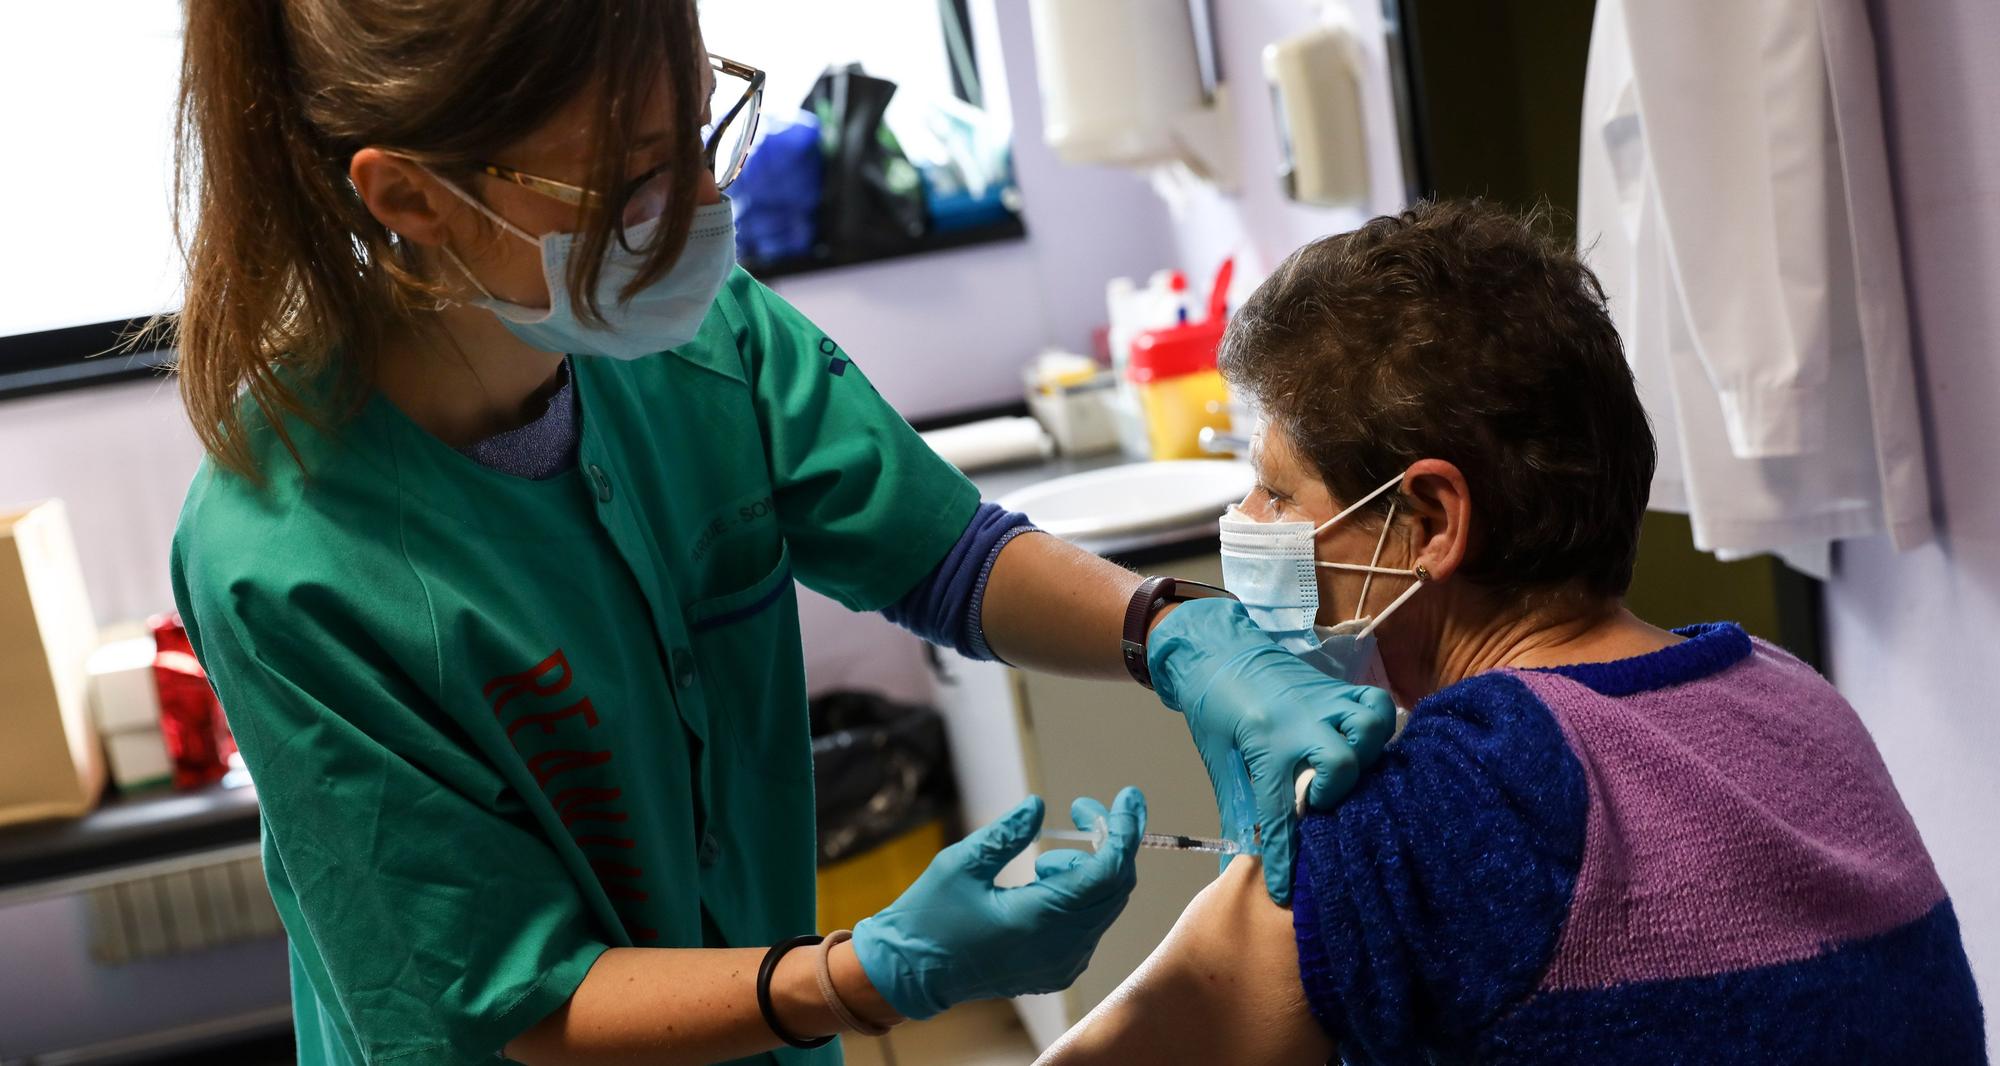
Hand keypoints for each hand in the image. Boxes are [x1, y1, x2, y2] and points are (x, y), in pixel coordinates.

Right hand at [852, 788, 1145, 1019]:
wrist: (909, 975)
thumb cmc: (928, 918)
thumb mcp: (960, 864)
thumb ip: (1006, 834)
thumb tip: (1039, 806)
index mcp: (1039, 920)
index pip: (1108, 871)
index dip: (1123, 829)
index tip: (1127, 796)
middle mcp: (1060, 948)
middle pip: (1116, 888)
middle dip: (1111, 842)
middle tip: (1084, 811)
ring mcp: (1062, 964)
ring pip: (1105, 906)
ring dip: (1090, 870)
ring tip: (1044, 860)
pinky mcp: (1056, 970)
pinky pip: (1089, 925)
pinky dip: (1081, 895)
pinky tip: (1044, 883)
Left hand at [1146, 598, 1393, 904]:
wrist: (1216, 649)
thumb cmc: (1213, 709)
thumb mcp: (1219, 760)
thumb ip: (1237, 811)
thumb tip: (1235, 869)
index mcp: (1263, 742)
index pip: (1280, 811)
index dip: (1285, 857)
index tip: (1286, 891)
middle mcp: (1299, 720)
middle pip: (1340, 763)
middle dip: (1336, 795)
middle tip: (1318, 805)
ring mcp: (1324, 700)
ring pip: (1369, 725)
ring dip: (1365, 755)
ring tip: (1347, 773)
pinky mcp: (1337, 689)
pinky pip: (1375, 703)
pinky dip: (1377, 727)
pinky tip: (1365, 747)